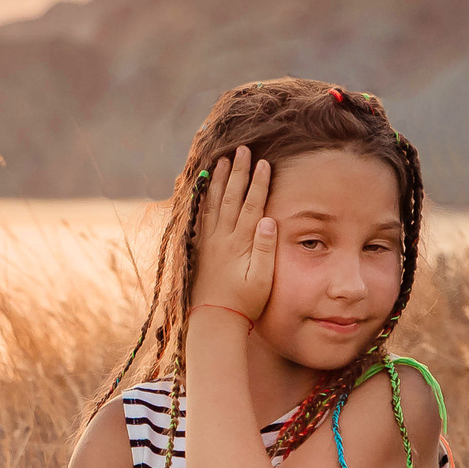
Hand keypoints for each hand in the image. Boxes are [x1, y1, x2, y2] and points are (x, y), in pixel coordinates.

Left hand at [190, 147, 275, 323]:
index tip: (264, 162)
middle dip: (237, 172)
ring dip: (219, 180)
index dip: (258, 183)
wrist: (214, 318)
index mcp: (240, 243)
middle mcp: (222, 238)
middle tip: (241, 149)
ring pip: (213, 203)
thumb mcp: (262, 279)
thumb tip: (268, 219)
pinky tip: (204, 186)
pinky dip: (203, 197)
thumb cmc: (245, 302)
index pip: (251, 205)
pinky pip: (201, 215)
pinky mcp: (200, 247)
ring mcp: (209, 241)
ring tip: (222, 159)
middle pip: (230, 197)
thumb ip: (265, 249)